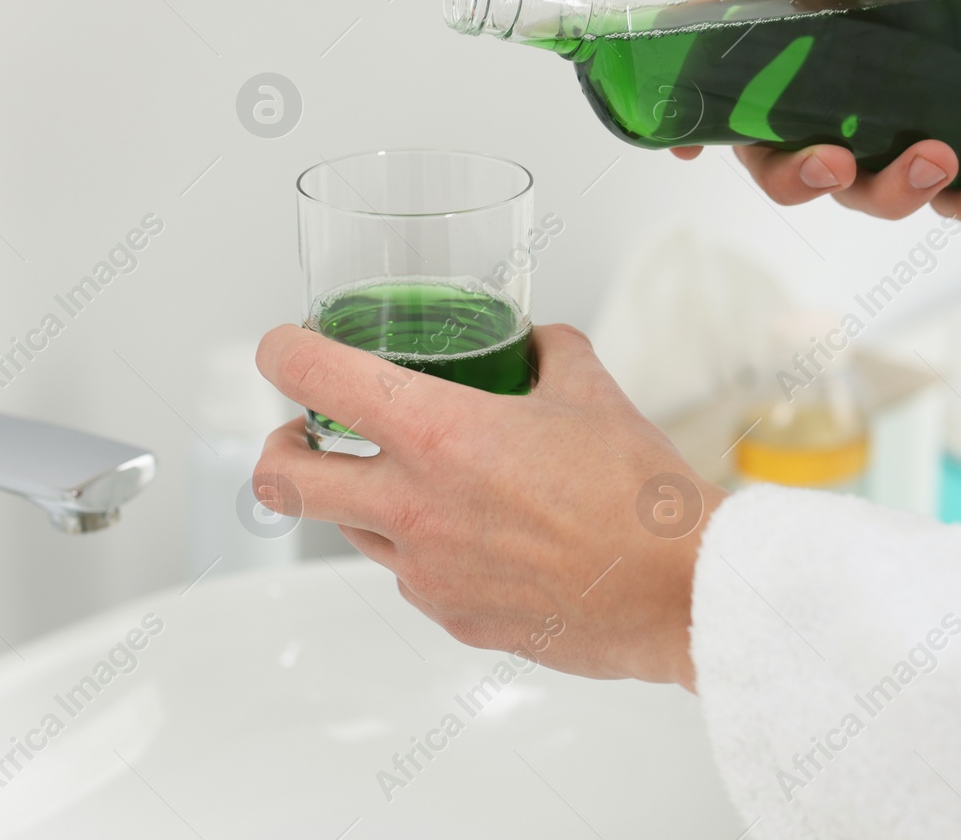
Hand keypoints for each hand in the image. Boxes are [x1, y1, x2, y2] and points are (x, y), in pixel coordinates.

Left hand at [253, 322, 724, 689]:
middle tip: (301, 434)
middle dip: (279, 449)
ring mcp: (427, 571)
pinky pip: (409, 575)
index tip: (287, 348)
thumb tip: (531, 343)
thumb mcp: (592, 390)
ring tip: (414, 483)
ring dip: (361, 499)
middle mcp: (415, 506)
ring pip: (349, 529)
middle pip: (283, 480)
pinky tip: (476, 535)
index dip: (283, 352)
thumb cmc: (641, 498)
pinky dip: (422, 549)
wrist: (681, 593)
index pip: (313, 376)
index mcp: (439, 433)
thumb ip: (546, 351)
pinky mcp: (452, 616)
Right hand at [676, 0, 960, 225]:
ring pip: (867, 190)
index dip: (697, 116)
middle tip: (836, 163)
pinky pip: (957, 198)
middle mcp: (841, 75)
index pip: (729, 68)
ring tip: (939, 158)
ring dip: (891, 195)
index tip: (685, 152)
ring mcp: (900, 112)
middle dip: (797, 179)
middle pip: (783, 157)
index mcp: (808, 13)